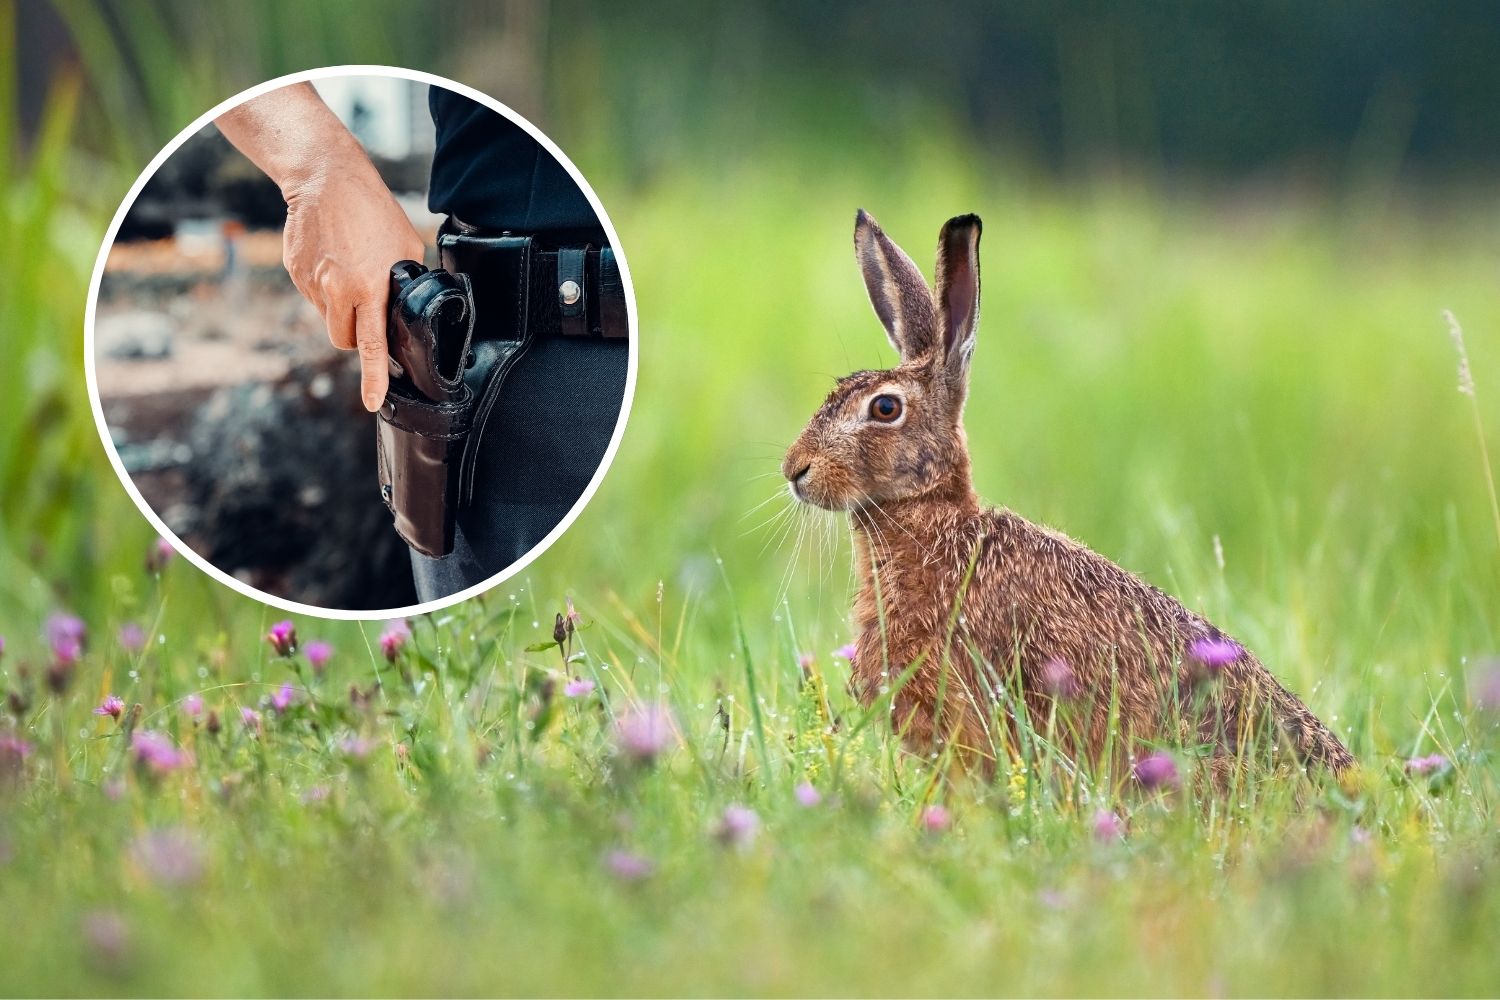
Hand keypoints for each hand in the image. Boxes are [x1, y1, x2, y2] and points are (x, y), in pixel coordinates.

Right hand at [281, 162, 424, 410]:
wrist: (325, 178)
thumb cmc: (373, 209)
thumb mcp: (407, 245)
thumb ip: (406, 282)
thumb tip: (411, 307)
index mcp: (368, 287)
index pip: (372, 345)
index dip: (374, 377)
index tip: (372, 401)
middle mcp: (337, 290)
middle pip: (345, 339)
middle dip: (358, 335)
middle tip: (368, 309)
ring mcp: (311, 282)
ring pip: (328, 317)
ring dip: (341, 310)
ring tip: (351, 272)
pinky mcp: (295, 272)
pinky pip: (313, 295)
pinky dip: (325, 287)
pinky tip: (334, 258)